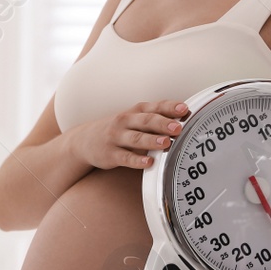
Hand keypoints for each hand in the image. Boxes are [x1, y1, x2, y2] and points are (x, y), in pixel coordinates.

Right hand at [67, 99, 189, 170]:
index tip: (185, 109)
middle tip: (178, 128)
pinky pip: (125, 157)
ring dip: (152, 140)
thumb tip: (186, 121)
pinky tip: (149, 162)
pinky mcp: (110, 154)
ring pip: (136, 138)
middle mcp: (125, 121)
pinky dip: (137, 160)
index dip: (170, 108)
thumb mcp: (134, 119)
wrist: (85, 140)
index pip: (155, 107)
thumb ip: (156, 119)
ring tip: (166, 143)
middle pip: (146, 121)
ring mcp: (116, 137)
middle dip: (163, 124)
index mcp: (135, 112)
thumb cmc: (118, 129)